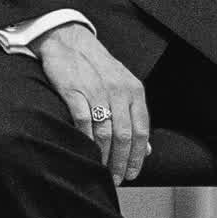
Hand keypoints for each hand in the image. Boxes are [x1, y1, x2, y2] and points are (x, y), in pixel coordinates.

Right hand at [32, 22, 153, 183]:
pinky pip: (83, 121)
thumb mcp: (122, 87)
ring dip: (103, 156)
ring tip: (100, 169)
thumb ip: (135, 116)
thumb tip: (147, 148)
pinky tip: (85, 150)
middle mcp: (118, 91)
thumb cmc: (96, 66)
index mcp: (134, 90)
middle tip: (115, 178)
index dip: (137, 156)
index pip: (141, 130)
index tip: (132, 173)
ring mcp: (96, 90)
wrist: (68, 39)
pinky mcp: (74, 90)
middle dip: (120, 161)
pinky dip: (85, 139)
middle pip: (124, 135)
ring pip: (105, 132)